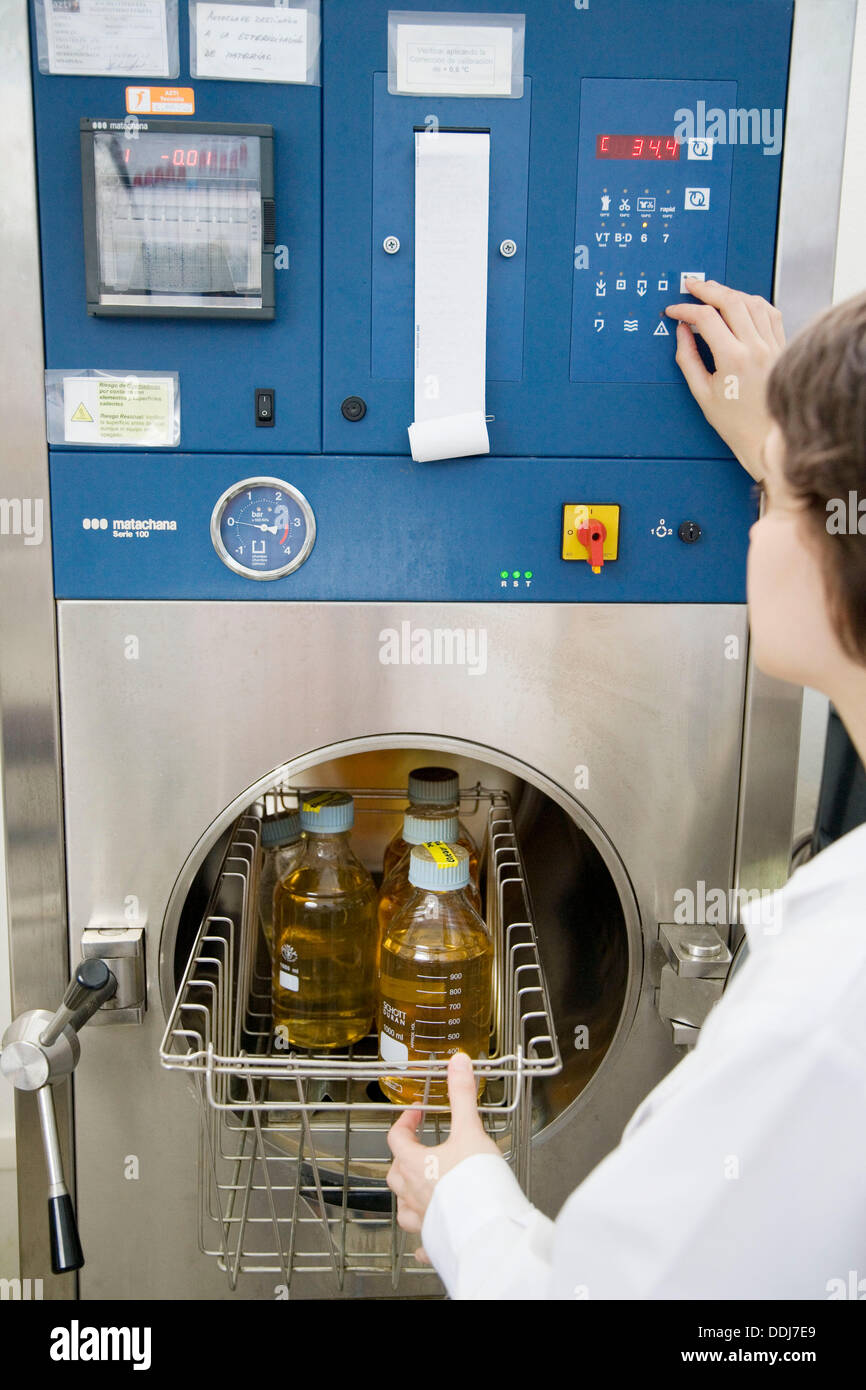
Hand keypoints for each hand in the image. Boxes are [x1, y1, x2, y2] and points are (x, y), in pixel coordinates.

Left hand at [386, 1051, 500, 1263]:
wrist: (489, 1226)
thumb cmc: (476, 1181)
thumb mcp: (470, 1129)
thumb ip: (462, 1095)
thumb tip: (457, 1062)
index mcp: (415, 1165)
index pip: (396, 1138)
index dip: (404, 1121)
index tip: (415, 1113)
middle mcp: (413, 1194)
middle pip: (395, 1173)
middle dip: (403, 1158)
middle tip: (417, 1147)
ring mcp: (422, 1220)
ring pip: (402, 1207)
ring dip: (406, 1196)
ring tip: (418, 1189)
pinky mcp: (436, 1241)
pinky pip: (421, 1243)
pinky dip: (421, 1240)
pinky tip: (425, 1242)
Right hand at [664, 279, 785, 480]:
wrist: (768, 437)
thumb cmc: (736, 423)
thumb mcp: (702, 393)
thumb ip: (687, 359)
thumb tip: (681, 332)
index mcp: (733, 359)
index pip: (705, 318)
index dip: (685, 309)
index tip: (674, 310)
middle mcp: (756, 347)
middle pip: (730, 301)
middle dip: (707, 289)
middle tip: (692, 285)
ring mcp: (772, 344)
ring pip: (752, 301)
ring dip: (730, 292)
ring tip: (714, 291)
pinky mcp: (781, 346)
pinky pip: (770, 312)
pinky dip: (753, 302)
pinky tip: (742, 302)